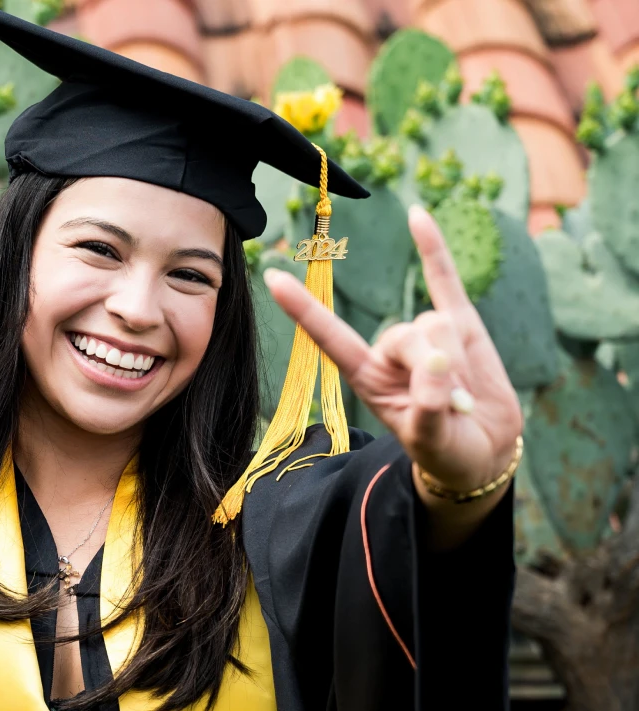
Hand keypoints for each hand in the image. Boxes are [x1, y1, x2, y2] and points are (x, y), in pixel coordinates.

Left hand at [266, 204, 522, 494]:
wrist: (482, 451)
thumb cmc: (446, 451)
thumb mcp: (433, 440)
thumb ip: (430, 407)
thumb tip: (438, 360)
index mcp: (367, 377)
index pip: (329, 337)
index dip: (303, 310)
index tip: (272, 278)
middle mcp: (388, 351)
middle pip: (405, 334)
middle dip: (431, 367)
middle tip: (450, 406)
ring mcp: (424, 335)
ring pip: (437, 324)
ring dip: (457, 361)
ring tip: (463, 397)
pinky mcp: (461, 324)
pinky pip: (445, 280)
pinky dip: (433, 249)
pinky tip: (418, 214)